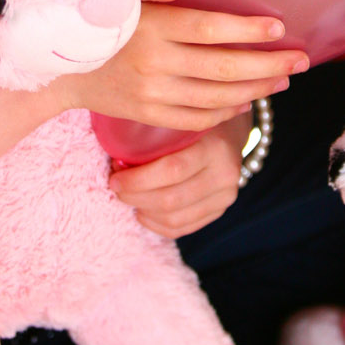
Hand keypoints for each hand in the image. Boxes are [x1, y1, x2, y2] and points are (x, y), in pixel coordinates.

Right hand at [68, 0, 307, 134]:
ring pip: (216, 96)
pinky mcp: (149, 115)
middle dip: (268, 65)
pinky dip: (226, 112)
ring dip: (255, 90)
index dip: (249, 30)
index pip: (210, 28)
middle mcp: (155, 63)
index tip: (280, 29)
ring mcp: (152, 93)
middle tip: (301, 62)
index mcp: (152, 26)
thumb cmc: (95, 18)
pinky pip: (197, 119)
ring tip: (282, 81)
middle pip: (224, 67)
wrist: (59, 68)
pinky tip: (246, 100)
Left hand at [110, 113, 248, 236]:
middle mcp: (225, 174)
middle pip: (171, 199)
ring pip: (174, 219)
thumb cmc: (194, 119)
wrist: (230, 129)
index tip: (115, 176)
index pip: (172, 170)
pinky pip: (182, 228)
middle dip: (135, 197)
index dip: (138, 179)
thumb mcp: (181, 116)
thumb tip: (114, 153)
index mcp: (214, 145)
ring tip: (128, 197)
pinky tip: (143, 211)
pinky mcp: (220, 210)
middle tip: (115, 186)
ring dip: (143, 210)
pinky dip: (156, 224)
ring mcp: (225, 195)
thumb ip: (157, 129)